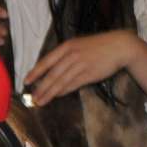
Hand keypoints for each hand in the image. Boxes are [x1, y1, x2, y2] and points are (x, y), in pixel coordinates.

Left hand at [24, 31, 139, 106]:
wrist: (120, 45)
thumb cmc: (98, 46)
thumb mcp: (79, 45)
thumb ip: (64, 56)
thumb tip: (50, 71)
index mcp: (67, 46)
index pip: (46, 61)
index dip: (35, 72)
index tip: (26, 81)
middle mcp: (72, 55)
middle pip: (52, 75)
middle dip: (41, 88)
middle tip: (32, 97)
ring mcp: (81, 65)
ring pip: (60, 82)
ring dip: (49, 93)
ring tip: (40, 101)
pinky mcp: (89, 74)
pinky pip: (72, 85)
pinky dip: (62, 91)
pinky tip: (56, 96)